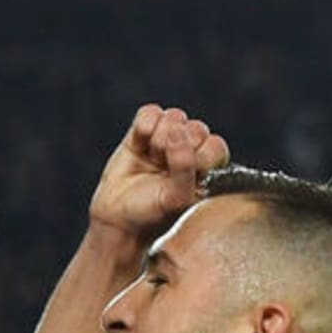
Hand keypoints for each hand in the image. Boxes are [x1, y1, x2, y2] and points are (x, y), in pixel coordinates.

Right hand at [89, 105, 229, 242]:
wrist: (117, 220)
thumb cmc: (151, 214)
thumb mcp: (176, 197)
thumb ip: (184, 165)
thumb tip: (176, 130)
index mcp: (206, 168)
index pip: (214, 145)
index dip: (198, 156)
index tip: (182, 176)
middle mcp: (189, 151)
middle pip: (196, 128)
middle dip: (178, 147)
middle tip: (162, 169)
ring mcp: (165, 140)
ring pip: (174, 117)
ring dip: (160, 137)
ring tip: (151, 158)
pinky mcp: (141, 134)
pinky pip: (150, 112)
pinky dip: (146, 123)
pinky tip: (140, 142)